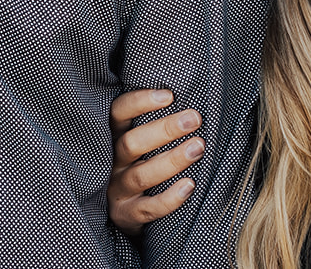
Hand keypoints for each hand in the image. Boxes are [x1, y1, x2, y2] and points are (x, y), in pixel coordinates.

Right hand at [108, 87, 203, 234]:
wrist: (119, 211)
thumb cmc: (134, 165)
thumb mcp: (133, 142)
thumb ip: (148, 124)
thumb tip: (185, 102)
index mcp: (111, 139)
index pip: (117, 113)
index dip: (140, 102)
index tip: (169, 95)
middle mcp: (111, 162)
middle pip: (132, 143)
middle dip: (165, 129)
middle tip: (194, 118)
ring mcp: (117, 190)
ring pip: (142, 175)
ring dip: (172, 160)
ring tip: (198, 147)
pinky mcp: (127, 215)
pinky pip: (149, 208)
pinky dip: (170, 198)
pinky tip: (190, 185)